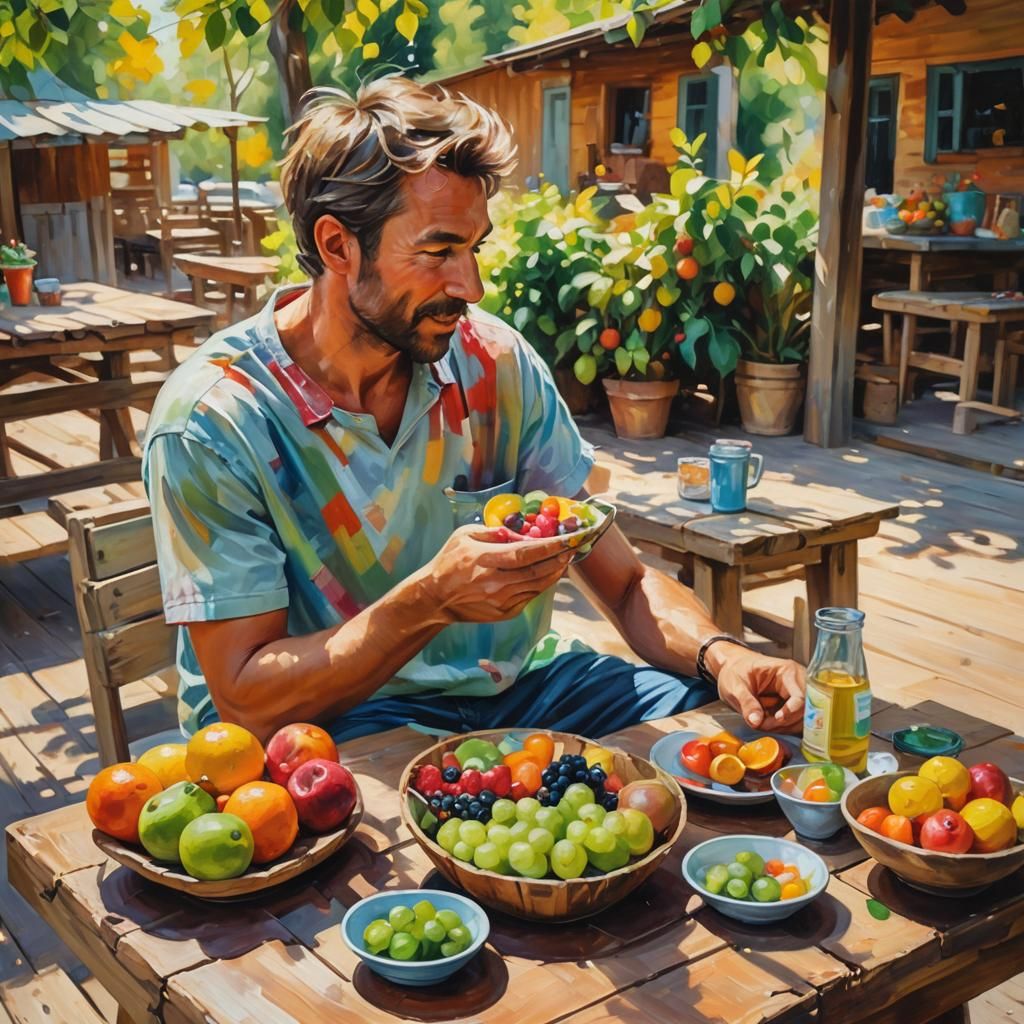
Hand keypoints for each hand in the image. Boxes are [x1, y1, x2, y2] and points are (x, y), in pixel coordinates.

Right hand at [421, 525, 573, 624]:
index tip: (569, 538)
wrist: (435, 598)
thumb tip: (523, 534)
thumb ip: (495, 532)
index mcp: (485, 559)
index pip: (526, 553)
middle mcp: (496, 582)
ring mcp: (501, 600)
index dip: (551, 546)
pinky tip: (548, 574)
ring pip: (538, 585)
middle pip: (538, 571)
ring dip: (555, 572)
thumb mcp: (465, 536)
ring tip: (565, 559)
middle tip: (574, 547)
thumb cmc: (449, 562)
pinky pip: (531, 596)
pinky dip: (542, 584)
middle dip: (560, 558)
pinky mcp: (504, 613)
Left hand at [712, 644, 805, 732]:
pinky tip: (769, 723)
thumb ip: (746, 702)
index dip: (790, 711)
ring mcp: (799, 694)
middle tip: (763, 724)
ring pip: (801, 720)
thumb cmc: (736, 671)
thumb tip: (756, 721)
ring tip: (762, 722)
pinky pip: (796, 723)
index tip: (777, 718)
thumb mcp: (736, 685)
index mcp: (786, 671)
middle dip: (784, 722)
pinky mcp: (795, 706)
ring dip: (783, 726)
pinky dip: (783, 727)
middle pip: (804, 711)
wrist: (734, 669)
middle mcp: (798, 682)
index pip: (800, 695)